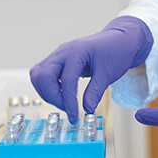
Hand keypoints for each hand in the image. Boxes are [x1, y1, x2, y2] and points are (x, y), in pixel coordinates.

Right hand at [30, 16, 152, 122]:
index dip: (68, 102)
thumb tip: (86, 109)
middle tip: (67, 109)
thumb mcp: (108, 74)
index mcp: (77, 51)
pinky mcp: (56, 61)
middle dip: (53, 97)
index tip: (74, 116)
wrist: (119, 40)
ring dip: (46, 92)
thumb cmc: (115, 52)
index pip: (66, 80)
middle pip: (44, 76)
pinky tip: (60, 94)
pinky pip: (41, 74)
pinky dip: (46, 86)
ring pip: (38, 75)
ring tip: (63, 103)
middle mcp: (63, 51)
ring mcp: (58, 55)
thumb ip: (95, 92)